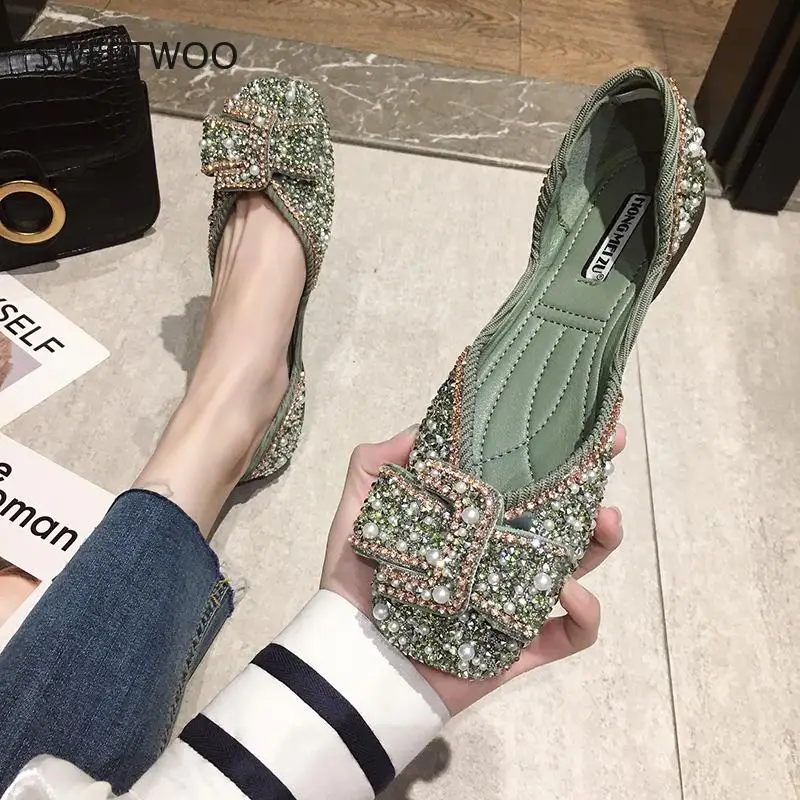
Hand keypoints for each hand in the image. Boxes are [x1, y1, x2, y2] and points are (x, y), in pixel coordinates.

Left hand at [320, 424, 625, 715]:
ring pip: (577, 566)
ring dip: (601, 542)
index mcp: (472, 520)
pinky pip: (571, 634)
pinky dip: (585, 616)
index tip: (579, 420)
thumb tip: (420, 426)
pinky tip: (571, 594)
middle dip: (593, 484)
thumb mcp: (358, 512)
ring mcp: (514, 596)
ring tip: (606, 521)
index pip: (519, 481)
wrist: (354, 657)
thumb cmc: (357, 581)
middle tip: (608, 454)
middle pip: (560, 516)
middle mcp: (500, 552)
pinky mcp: (520, 644)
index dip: (549, 452)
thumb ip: (375, 464)